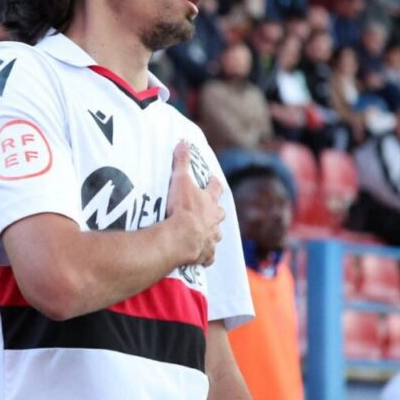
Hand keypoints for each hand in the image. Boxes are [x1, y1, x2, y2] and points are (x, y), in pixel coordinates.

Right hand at [164, 142, 224, 266]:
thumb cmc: (182, 209)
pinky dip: (205, 256)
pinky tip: (201, 257)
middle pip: (219, 213)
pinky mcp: (205, 254)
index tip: (214, 180)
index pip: (215, 189)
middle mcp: (214, 220)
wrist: (182, 238)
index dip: (214, 183)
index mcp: (209, 202)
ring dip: (211, 233)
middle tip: (211, 210)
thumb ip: (182, 162)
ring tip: (203, 234)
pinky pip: (208, 256)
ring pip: (215, 235)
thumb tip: (183, 142)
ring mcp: (211, 238)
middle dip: (215, 211)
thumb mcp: (180, 181)